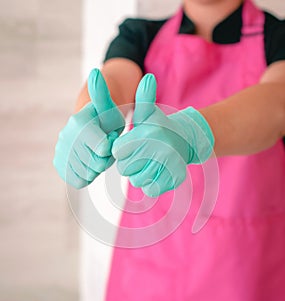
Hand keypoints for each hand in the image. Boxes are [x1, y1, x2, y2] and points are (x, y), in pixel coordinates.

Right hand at [53, 69, 124, 188]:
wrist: (92, 129)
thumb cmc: (106, 119)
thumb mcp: (110, 107)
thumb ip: (103, 95)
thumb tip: (95, 73)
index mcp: (79, 123)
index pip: (103, 149)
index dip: (111, 147)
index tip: (109, 138)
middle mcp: (66, 137)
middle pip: (95, 163)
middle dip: (105, 158)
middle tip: (104, 148)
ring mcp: (61, 151)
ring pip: (88, 173)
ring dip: (97, 167)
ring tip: (97, 154)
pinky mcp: (60, 164)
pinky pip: (78, 179)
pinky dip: (88, 175)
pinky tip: (90, 163)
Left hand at [112, 74, 213, 196]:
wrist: (186, 141)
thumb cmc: (159, 127)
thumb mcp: (148, 113)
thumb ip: (143, 98)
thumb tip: (148, 78)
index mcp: (147, 134)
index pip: (116, 152)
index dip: (122, 149)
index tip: (132, 143)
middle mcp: (159, 150)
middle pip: (125, 168)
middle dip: (130, 162)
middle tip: (143, 152)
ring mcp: (168, 167)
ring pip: (137, 180)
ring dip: (140, 173)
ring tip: (151, 161)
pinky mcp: (174, 180)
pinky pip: (150, 189)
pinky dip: (151, 183)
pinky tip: (158, 171)